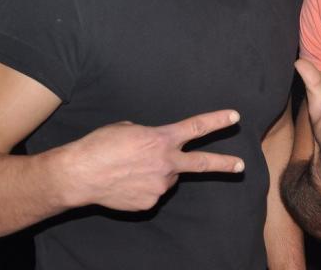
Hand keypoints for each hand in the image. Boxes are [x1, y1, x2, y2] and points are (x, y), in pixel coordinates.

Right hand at [64, 110, 243, 210]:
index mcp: (162, 138)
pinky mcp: (149, 202)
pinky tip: (127, 182)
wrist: (79, 175)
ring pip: (167, 177)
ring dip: (157, 172)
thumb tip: (155, 146)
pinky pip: (153, 192)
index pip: (197, 127)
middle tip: (241, 165)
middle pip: (202, 163)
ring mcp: (159, 185)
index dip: (217, 121)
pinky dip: (144, 186)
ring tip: (132, 169)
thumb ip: (150, 136)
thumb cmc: (101, 145)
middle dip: (224, 164)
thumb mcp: (128, 128)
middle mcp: (166, 162)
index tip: (235, 117)